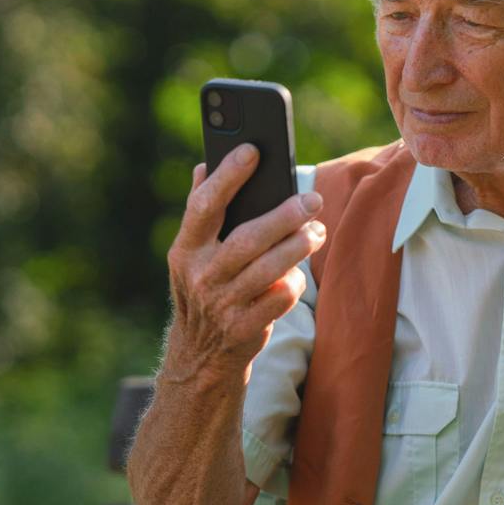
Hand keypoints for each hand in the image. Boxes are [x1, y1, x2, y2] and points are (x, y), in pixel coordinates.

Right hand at [163, 144, 325, 384]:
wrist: (200, 353)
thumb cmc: (204, 287)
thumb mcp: (192, 253)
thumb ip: (200, 211)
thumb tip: (204, 165)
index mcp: (185, 250)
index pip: (204, 206)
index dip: (227, 176)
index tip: (252, 151)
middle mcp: (201, 276)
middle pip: (246, 239)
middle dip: (283, 216)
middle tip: (312, 201)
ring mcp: (222, 305)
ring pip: (268, 269)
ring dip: (298, 246)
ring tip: (318, 231)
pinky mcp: (244, 329)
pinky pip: (279, 298)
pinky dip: (293, 282)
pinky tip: (298, 272)